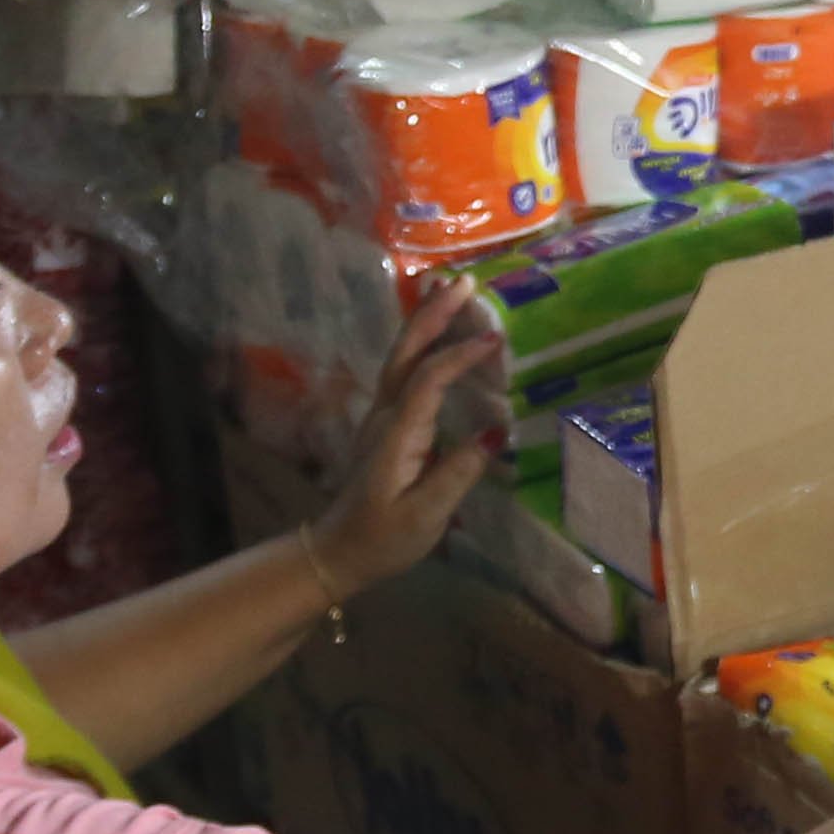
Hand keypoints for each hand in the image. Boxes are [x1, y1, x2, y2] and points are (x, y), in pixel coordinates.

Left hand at [305, 271, 508, 596]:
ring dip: (425, 321)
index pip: (427, 380)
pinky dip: (422, 343)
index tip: (495, 338)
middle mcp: (385, 415)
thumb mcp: (425, 516)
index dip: (459, 356)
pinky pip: (404, 370)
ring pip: (401, 356)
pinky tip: (437, 334)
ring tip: (452, 290)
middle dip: (433, 314)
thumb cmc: (383, 538)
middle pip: (406, 353)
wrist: (338, 552)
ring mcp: (381, 416)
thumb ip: (457, 473)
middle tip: (466, 281)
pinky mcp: (386, 423)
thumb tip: (494, 431)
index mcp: (396, 434)